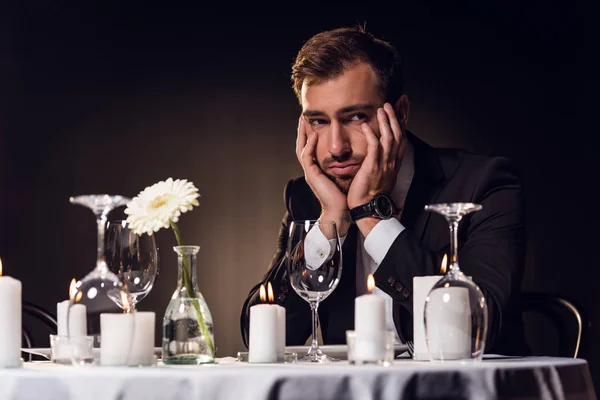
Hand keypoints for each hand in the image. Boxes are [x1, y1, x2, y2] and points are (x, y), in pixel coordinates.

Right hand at [296, 116, 350, 233]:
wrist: (340, 209)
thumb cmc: (343, 194)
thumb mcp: (343, 173)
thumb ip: (342, 162)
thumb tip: (350, 150)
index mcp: (317, 168)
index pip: (310, 147)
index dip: (310, 134)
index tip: (312, 121)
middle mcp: (311, 169)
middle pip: (302, 145)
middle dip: (302, 131)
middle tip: (302, 116)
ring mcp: (309, 172)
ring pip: (301, 149)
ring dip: (303, 134)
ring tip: (304, 121)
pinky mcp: (311, 175)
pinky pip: (307, 157)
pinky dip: (310, 145)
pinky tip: (314, 135)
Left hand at [347, 103, 406, 208]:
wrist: (368, 208)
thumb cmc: (371, 193)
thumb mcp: (382, 175)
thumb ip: (383, 162)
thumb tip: (381, 153)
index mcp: (395, 163)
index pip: (401, 139)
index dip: (401, 124)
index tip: (399, 110)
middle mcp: (392, 162)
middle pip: (398, 135)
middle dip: (394, 118)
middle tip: (389, 105)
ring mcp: (384, 164)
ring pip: (389, 138)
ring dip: (385, 122)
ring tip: (381, 110)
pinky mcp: (373, 167)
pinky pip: (374, 147)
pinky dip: (371, 135)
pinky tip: (366, 126)